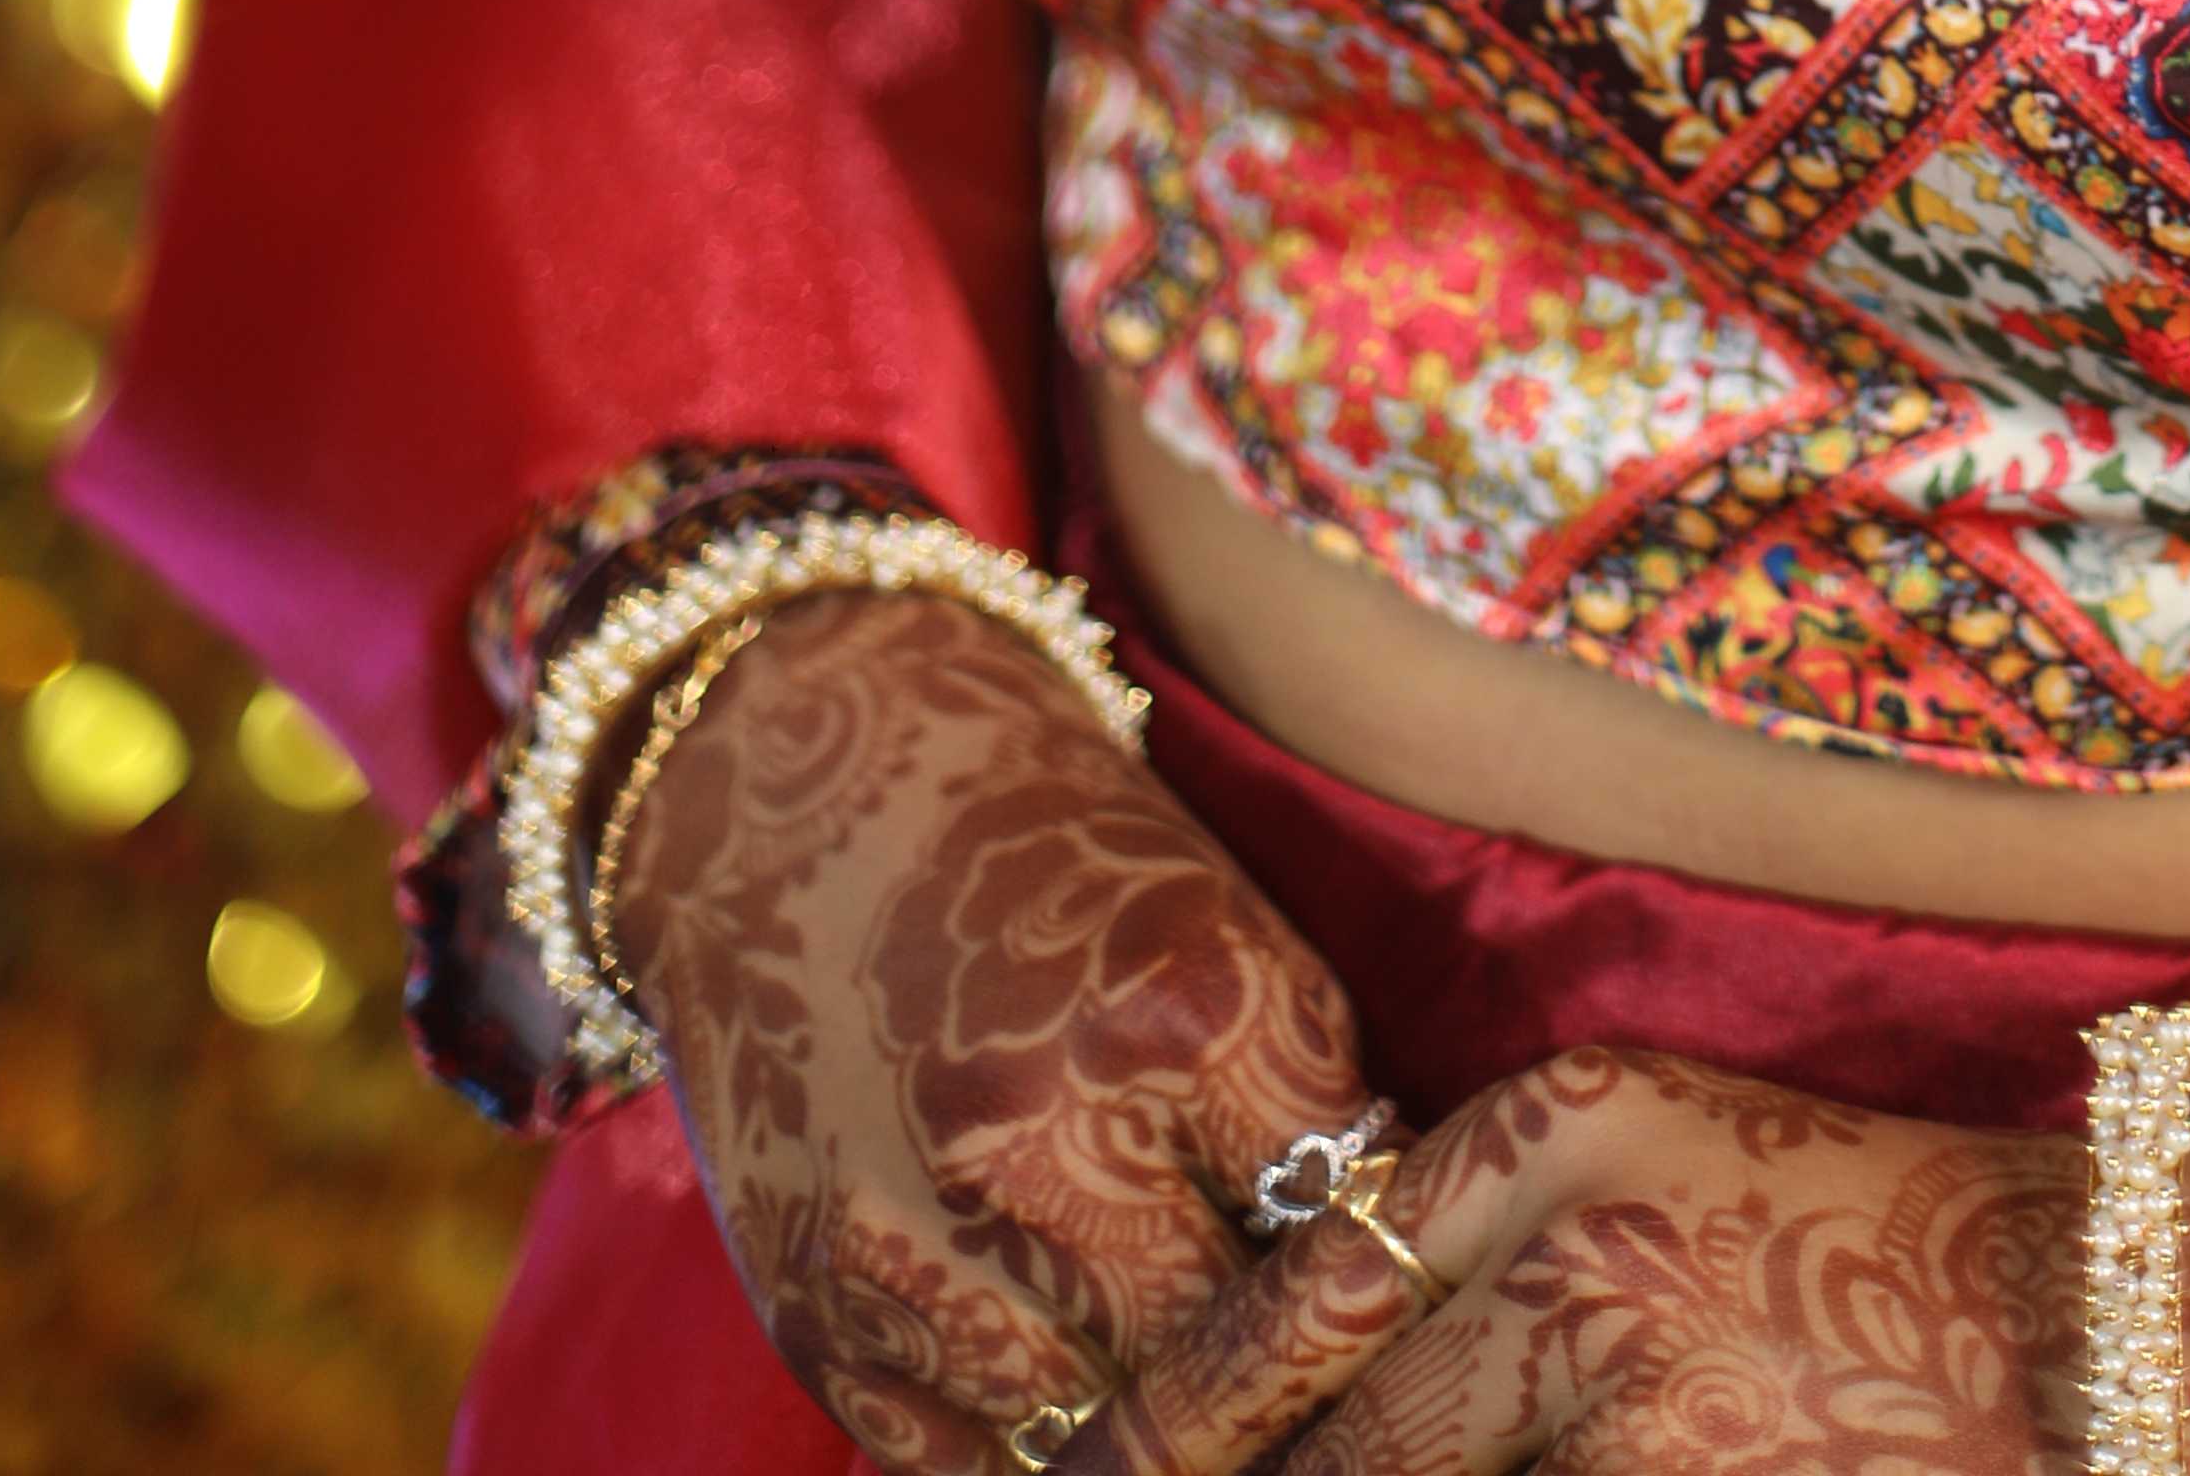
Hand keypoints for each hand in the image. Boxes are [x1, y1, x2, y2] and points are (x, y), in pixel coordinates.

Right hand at [609, 583, 1408, 1470]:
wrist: (785, 782)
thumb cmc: (1038, 836)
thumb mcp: (1215, 914)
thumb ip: (1295, 1088)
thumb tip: (1387, 1249)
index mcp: (1187, 1010)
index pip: (1351, 1217)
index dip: (1386, 1253)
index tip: (1404, 1273)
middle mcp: (1047, 1145)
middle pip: (1232, 1354)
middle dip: (1280, 1358)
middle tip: (1315, 1359)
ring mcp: (920, 1250)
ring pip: (1108, 1434)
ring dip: (1160, 1416)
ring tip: (1197, 1383)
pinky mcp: (820, 1323)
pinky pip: (969, 1468)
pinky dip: (1036, 1444)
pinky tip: (1075, 1392)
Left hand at [1060, 1042, 2189, 1475]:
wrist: (2127, 1331)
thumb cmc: (1889, 1258)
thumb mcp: (1673, 1178)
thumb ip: (1496, 1258)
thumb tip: (1293, 1414)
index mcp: (1561, 1124)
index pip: (1289, 1301)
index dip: (1164, 1432)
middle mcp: (1572, 1240)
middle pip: (1328, 1456)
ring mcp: (1630, 1389)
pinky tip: (1589, 1473)